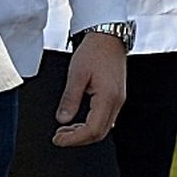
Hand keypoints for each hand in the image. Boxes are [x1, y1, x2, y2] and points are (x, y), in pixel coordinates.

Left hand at [53, 32, 126, 146]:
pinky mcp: (116, 96)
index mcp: (107, 97)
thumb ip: (69, 99)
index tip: (57, 139)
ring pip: (103, 128)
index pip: (92, 130)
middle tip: (59, 136)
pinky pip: (106, 119)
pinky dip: (91, 125)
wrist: (109, 37)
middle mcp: (117, 101)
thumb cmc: (95, 51)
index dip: (73, 139)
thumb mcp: (76, 75)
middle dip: (77, 139)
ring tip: (66, 128)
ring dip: (84, 133)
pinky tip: (79, 120)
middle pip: (99, 133)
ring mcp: (118, 99)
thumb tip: (62, 119)